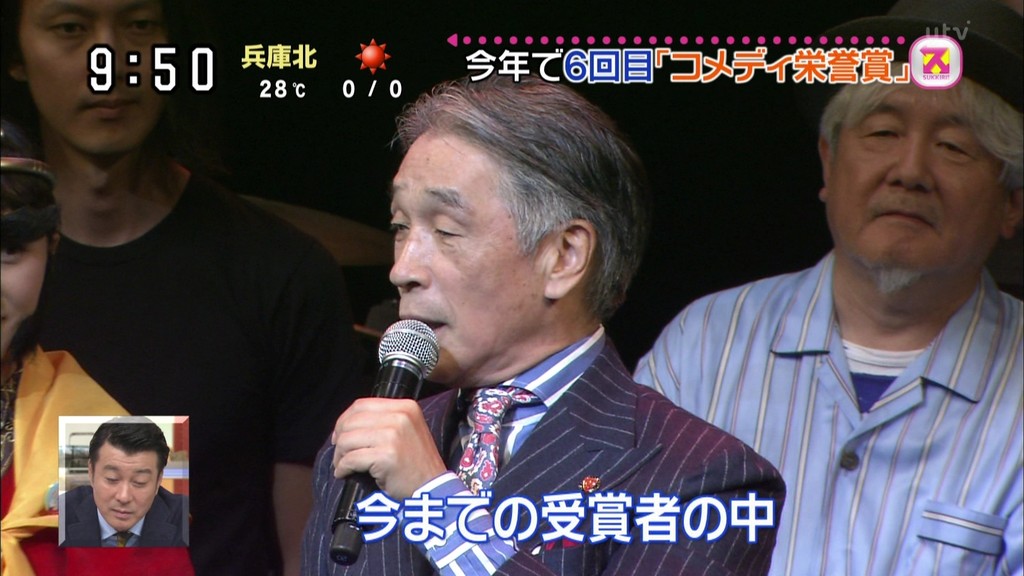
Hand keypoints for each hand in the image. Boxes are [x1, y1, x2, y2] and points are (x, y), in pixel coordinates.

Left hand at [331, 398, 446, 499]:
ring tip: (343, 466)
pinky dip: (343, 468)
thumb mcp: (406, 430)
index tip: (339, 435)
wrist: (433, 488)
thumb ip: (383, 421)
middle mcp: (400, 416)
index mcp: (405, 407)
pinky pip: (351, 459)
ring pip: (348, 440)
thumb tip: (347, 424)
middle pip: (351, 421)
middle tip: (340, 455)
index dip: (344, 420)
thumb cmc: (416, 463)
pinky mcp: (386, 456)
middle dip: (339, 440)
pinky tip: (345, 473)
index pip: (361, 405)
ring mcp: (394, 435)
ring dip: (339, 456)